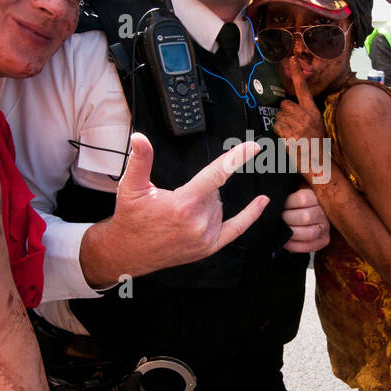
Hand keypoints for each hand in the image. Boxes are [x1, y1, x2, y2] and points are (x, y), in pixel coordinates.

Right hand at [82, 132, 269, 285]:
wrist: (128, 252)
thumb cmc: (131, 218)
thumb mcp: (131, 186)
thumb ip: (140, 160)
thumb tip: (140, 138)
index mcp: (184, 205)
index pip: (217, 175)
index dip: (236, 158)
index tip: (253, 147)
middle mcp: (199, 222)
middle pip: (215, 191)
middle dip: (199, 188)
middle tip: (174, 199)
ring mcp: (206, 237)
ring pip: (220, 206)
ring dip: (207, 203)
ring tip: (179, 214)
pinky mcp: (209, 247)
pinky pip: (236, 229)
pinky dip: (249, 215)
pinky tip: (262, 202)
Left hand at [273, 62, 325, 176]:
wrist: (320, 164)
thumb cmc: (317, 146)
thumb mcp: (316, 125)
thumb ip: (305, 113)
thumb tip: (288, 106)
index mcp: (313, 111)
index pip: (303, 88)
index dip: (296, 73)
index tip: (292, 59)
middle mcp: (306, 116)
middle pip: (284, 104)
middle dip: (284, 114)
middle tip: (292, 126)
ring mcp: (299, 126)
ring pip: (278, 117)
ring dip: (281, 125)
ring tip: (292, 135)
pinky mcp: (291, 136)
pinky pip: (277, 128)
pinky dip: (279, 134)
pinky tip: (289, 140)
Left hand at [282, 185, 330, 252]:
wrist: (309, 212)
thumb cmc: (298, 203)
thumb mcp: (295, 192)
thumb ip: (286, 193)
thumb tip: (266, 198)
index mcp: (317, 197)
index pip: (302, 199)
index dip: (288, 203)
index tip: (281, 205)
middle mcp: (324, 213)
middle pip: (306, 217)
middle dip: (288, 219)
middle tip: (280, 219)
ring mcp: (326, 227)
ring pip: (309, 233)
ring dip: (291, 233)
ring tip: (282, 230)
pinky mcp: (324, 240)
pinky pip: (309, 246)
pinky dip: (294, 246)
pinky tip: (285, 242)